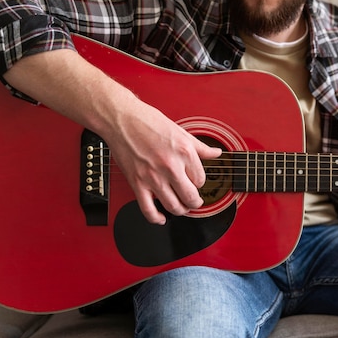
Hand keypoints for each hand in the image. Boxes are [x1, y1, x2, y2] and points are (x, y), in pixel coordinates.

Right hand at [106, 99, 221, 224]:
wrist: (121, 119)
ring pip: (173, 206)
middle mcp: (170, 166)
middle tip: (194, 201)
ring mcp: (153, 177)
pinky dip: (156, 218)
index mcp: (184, 152)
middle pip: (190, 197)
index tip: (195, 182)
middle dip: (195, 202)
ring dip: (180, 210)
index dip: (199, 183)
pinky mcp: (137, 183)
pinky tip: (161, 218)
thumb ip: (200, 147)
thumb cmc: (148, 122)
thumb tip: (216, 153)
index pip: (200, 180)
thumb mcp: (181, 131)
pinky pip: (148, 209)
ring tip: (181, 207)